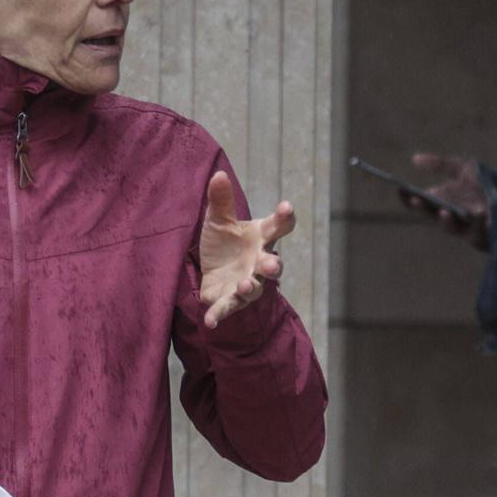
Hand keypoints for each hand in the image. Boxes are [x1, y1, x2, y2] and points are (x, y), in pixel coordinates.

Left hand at [197, 171, 294, 328]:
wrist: (212, 270)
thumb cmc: (225, 242)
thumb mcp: (219, 219)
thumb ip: (221, 200)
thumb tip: (218, 174)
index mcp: (261, 238)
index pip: (279, 227)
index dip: (284, 217)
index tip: (286, 207)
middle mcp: (259, 262)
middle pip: (272, 265)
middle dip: (272, 265)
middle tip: (271, 264)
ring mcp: (246, 282)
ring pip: (254, 288)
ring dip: (250, 287)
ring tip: (244, 284)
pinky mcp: (229, 300)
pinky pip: (226, 308)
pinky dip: (219, 315)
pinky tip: (210, 322)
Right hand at [408, 152, 489, 249]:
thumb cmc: (485, 182)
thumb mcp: (462, 168)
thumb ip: (439, 164)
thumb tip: (414, 158)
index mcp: (442, 201)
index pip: (420, 204)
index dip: (409, 198)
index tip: (399, 188)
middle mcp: (450, 216)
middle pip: (431, 216)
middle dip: (423, 209)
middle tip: (417, 199)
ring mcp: (465, 228)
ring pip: (451, 228)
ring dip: (446, 220)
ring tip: (444, 210)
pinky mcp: (482, 237)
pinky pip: (477, 232)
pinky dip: (477, 223)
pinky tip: (477, 213)